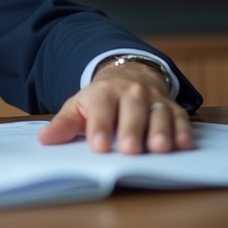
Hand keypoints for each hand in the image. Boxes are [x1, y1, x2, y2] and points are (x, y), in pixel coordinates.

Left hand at [36, 60, 192, 153]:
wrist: (128, 77)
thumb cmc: (100, 101)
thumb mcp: (79, 107)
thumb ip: (64, 125)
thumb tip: (44, 139)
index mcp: (104, 91)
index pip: (101, 107)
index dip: (100, 126)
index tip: (99, 146)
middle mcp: (131, 92)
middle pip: (133, 109)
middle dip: (132, 129)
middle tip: (130, 149)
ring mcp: (154, 99)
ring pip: (159, 113)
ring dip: (160, 131)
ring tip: (159, 148)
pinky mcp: (173, 108)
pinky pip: (180, 118)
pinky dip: (183, 130)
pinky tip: (183, 144)